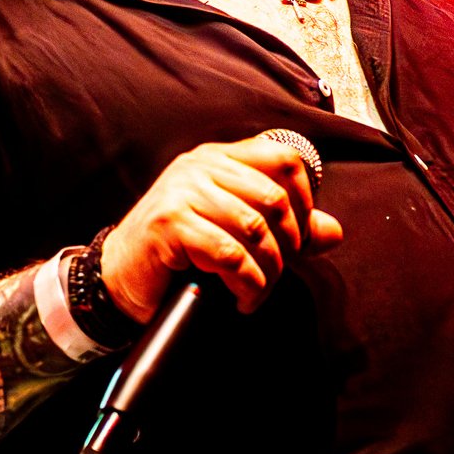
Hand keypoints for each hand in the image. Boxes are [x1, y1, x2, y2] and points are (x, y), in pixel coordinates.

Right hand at [100, 137, 344, 319]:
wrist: (118, 274)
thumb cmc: (179, 251)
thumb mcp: (234, 231)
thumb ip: (285, 228)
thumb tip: (335, 232)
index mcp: (221, 156)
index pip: (285, 158)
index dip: (306, 198)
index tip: (300, 237)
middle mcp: (202, 165)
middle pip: (275, 198)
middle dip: (288, 246)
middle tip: (278, 272)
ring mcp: (183, 191)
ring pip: (255, 229)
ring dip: (268, 271)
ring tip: (258, 291)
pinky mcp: (170, 224)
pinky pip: (229, 254)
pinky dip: (247, 283)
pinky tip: (242, 297)